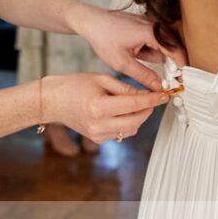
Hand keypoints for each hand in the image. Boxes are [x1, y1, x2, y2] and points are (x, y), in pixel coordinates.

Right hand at [43, 73, 169, 142]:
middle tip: (153, 97)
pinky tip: (124, 111)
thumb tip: (146, 95)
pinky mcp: (97, 139)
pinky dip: (128, 122)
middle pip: (136, 121)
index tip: (165, 95)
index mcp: (99, 107)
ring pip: (131, 130)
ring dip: (139, 117)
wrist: (53, 101)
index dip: (152, 100)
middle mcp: (99, 125)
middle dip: (148, 109)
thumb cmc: (75, 85)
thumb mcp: (102, 79)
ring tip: (138, 103)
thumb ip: (125, 88)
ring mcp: (97, 135)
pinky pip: (121, 133)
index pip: (134, 105)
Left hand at [72, 6, 187, 90]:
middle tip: (163, 78)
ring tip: (134, 57)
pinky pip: (153, 40)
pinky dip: (148, 49)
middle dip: (167, 64)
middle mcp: (154, 24)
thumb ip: (143, 75)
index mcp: (151, 32)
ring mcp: (150, 23)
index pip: (175, 51)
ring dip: (153, 56)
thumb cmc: (104, 37)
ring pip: (161, 46)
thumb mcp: (122, 63)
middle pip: (171, 48)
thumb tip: (158, 86)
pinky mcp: (144, 25)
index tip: (182, 80)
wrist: (90, 21)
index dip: (181, 67)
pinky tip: (133, 51)